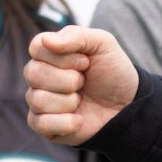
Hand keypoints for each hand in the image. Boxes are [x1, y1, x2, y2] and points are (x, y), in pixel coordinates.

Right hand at [25, 27, 138, 145]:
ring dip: (68, 101)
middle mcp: (39, 76)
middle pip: (33, 73)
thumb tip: (46, 41)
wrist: (128, 105)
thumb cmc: (113, 72)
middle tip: (84, 82)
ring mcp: (39, 101)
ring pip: (37, 99)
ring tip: (81, 100)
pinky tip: (79, 120)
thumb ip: (76, 36)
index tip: (85, 62)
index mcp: (50, 54)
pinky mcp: (44, 125)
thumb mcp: (103, 44)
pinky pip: (38, 123)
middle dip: (68, 79)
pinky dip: (65, 122)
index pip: (36, 48)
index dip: (64, 57)